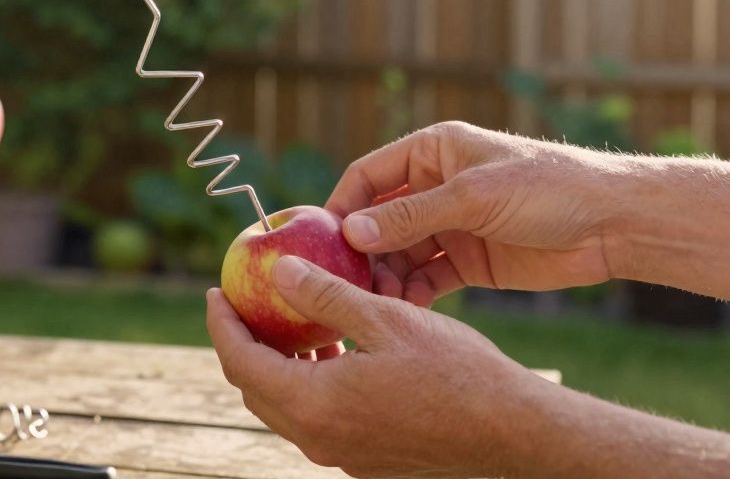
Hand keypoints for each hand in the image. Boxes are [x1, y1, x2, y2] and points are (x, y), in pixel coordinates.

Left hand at [208, 255, 541, 477]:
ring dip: (278, 364)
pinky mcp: (364, 459)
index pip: (241, 362)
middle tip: (244, 302)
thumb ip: (326, 296)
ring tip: (288, 319)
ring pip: (284, 407)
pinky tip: (331, 350)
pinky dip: (307, 383)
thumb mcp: (387, 318)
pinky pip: (315, 418)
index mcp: (315, 403)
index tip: (217, 290)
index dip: (221, 323)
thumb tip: (278, 270)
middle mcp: (319, 438)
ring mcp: (341, 455)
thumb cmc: (456, 371)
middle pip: (255, 390)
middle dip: (242, 344)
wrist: (512, 433)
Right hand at [326, 121, 626, 304]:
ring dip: (384, 277)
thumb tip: (353, 234)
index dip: (342, 206)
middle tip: (340, 283)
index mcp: (433, 152)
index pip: (368, 176)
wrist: (613, 223)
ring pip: (399, 253)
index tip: (319, 241)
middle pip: (379, 220)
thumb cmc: (548, 188)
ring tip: (373, 303)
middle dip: (359, 251)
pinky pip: (426, 278)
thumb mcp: (474, 197)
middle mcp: (435, 187)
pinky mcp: (468, 261)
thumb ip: (412, 217)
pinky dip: (412, 294)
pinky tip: (401, 311)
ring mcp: (451, 226)